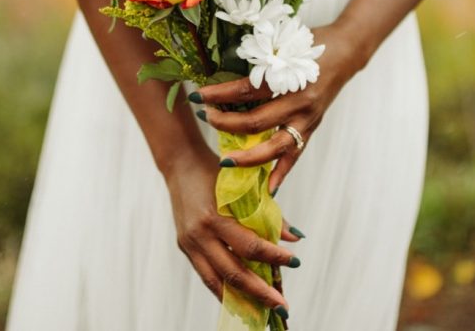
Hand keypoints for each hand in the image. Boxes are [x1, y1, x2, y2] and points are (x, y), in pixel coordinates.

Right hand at [163, 147, 303, 311]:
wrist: (180, 163)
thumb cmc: (216, 171)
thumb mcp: (243, 186)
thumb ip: (268, 212)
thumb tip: (294, 238)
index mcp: (214, 217)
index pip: (249, 246)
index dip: (273, 257)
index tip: (294, 262)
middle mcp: (199, 235)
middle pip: (232, 272)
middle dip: (260, 292)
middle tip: (283, 305)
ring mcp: (189, 244)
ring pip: (216, 282)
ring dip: (242, 300)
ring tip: (263, 311)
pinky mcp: (185, 248)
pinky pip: (206, 276)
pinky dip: (224, 290)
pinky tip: (241, 299)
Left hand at [192, 24, 358, 194]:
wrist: (345, 52)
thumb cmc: (310, 43)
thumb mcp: (283, 46)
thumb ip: (258, 59)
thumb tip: (218, 67)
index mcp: (289, 77)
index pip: (246, 90)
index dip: (219, 94)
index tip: (198, 96)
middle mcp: (299, 102)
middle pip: (255, 122)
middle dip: (225, 123)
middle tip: (205, 118)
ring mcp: (307, 119)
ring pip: (274, 147)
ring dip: (248, 157)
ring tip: (225, 161)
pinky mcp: (312, 129)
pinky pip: (295, 156)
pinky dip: (281, 174)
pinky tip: (268, 190)